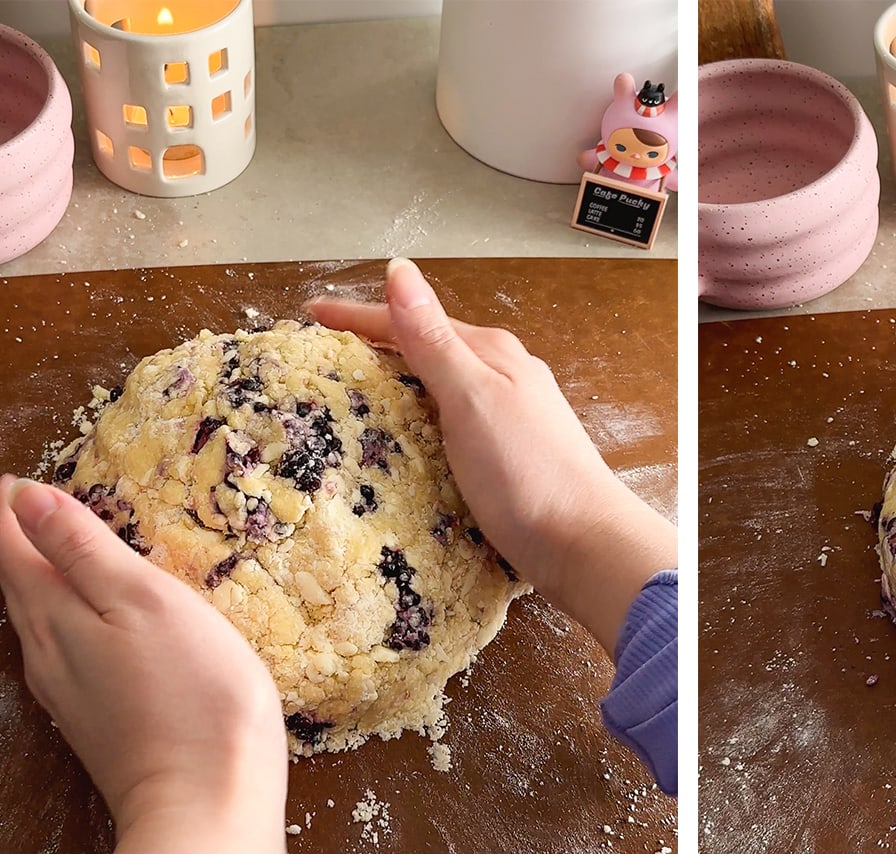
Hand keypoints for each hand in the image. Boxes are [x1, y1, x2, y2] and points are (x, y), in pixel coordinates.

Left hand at [0, 476, 286, 853]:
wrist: (206, 802)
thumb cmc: (191, 692)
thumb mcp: (144, 601)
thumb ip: (85, 549)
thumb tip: (27, 499)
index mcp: (59, 617)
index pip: (21, 553)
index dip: (12, 515)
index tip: (5, 482)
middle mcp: (50, 655)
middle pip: (18, 588)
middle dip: (10, 543)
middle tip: (3, 506)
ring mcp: (69, 695)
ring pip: (31, 623)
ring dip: (24, 581)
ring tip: (22, 554)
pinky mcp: (93, 724)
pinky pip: (53, 653)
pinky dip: (48, 620)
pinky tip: (62, 627)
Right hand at [309, 259, 675, 652]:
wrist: (584, 543)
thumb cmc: (526, 472)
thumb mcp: (471, 398)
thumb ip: (433, 339)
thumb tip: (400, 269)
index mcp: (492, 353)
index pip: (413, 321)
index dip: (359, 316)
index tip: (311, 312)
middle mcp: (505, 374)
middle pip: (429, 348)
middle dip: (378, 346)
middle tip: (324, 355)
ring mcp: (512, 414)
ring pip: (443, 384)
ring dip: (401, 381)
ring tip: (356, 392)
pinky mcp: (511, 453)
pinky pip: (453, 420)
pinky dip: (422, 417)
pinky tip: (409, 436)